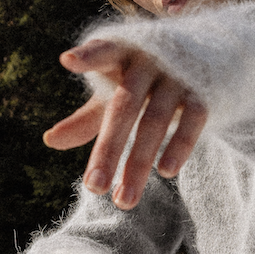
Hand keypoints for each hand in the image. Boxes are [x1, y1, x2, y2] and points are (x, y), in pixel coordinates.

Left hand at [43, 38, 206, 208]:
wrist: (204, 52)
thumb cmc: (143, 77)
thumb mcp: (113, 92)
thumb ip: (86, 116)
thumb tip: (49, 140)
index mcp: (121, 54)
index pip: (103, 52)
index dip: (88, 57)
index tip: (68, 61)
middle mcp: (149, 62)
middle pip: (124, 106)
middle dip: (109, 149)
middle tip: (93, 188)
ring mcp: (177, 76)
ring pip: (156, 121)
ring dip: (139, 163)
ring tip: (123, 201)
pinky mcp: (202, 93)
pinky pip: (192, 120)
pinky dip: (179, 146)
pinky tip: (166, 172)